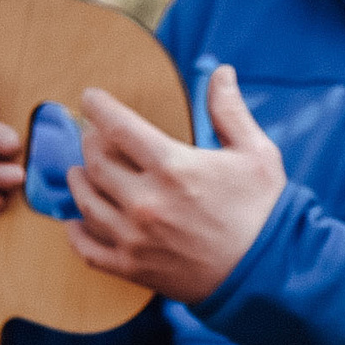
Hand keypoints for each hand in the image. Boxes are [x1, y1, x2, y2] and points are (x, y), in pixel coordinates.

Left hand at [64, 65, 285, 304]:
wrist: (270, 272)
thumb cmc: (265, 210)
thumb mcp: (257, 153)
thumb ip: (230, 111)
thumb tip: (221, 72)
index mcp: (174, 168)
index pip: (118, 127)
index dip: (100, 107)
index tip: (91, 97)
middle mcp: (146, 201)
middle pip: (96, 162)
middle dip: (90, 141)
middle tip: (93, 135)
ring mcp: (135, 237)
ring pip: (85, 202)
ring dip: (79, 181)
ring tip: (82, 171)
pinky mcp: (133, 267)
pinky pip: (86, 248)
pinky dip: (74, 233)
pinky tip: (75, 221)